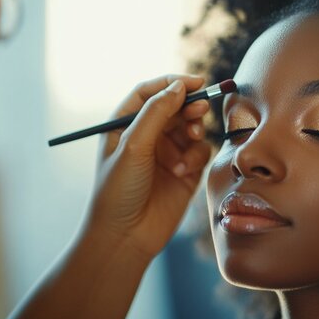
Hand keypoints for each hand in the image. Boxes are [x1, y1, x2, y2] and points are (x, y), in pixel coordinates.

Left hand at [87, 74, 211, 257]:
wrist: (126, 236)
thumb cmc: (118, 191)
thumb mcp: (133, 146)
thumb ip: (156, 113)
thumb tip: (179, 86)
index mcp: (125, 125)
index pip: (150, 92)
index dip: (172, 83)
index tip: (195, 82)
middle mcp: (147, 136)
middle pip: (175, 107)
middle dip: (189, 106)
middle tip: (199, 108)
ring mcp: (166, 154)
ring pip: (191, 128)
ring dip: (194, 131)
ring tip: (191, 140)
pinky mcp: (184, 172)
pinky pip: (199, 152)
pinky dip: (196, 156)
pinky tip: (182, 171)